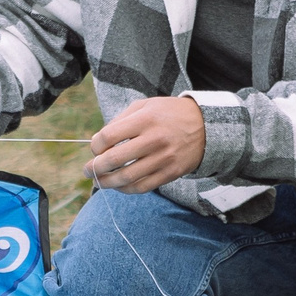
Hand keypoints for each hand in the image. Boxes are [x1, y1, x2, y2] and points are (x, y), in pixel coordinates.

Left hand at [86, 97, 205, 193]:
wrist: (207, 126)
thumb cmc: (169, 114)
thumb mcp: (146, 106)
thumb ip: (120, 120)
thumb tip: (98, 142)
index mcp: (145, 119)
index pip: (109, 136)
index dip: (95, 145)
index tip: (94, 148)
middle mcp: (154, 139)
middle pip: (115, 159)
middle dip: (95, 168)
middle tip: (87, 171)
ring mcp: (164, 158)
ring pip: (127, 177)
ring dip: (107, 183)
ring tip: (98, 182)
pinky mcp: (171, 172)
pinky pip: (143, 186)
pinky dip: (126, 189)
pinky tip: (119, 186)